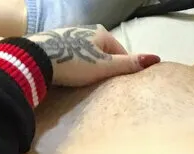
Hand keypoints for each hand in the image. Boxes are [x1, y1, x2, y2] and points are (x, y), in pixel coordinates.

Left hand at [27, 25, 160, 86]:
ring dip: (88, 65)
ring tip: (84, 81)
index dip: (122, 67)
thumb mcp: (104, 67)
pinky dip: (74, 63)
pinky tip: (69, 73)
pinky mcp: (55, 42)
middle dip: (104, 66)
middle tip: (101, 84)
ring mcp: (70, 34)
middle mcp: (87, 29)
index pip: (120, 51)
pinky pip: (71, 54)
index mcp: (102, 33)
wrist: (37, 58)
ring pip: (87, 52)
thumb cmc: (75, 63)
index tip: (117, 83)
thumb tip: (156, 58)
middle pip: (103, 51)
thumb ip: (128, 64)